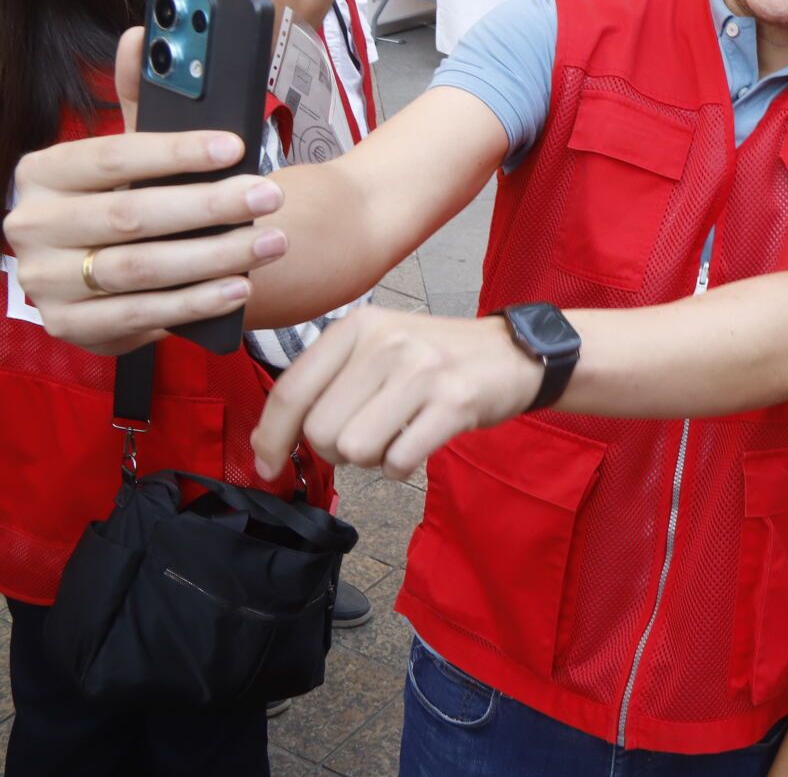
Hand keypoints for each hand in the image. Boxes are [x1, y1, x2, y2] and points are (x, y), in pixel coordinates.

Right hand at [1, 30, 287, 356]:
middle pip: (131, 217)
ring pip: (141, 269)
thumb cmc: (123, 198)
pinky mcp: (72, 326)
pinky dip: (196, 302)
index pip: (111, 157)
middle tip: (269, 195)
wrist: (96, 277)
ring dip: (214, 257)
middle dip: (209, 206)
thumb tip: (141, 34)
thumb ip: (136, 97)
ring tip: (270, 242)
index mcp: (44, 174)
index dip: (174, 151)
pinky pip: (142, 315)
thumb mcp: (128, 152)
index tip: (234, 145)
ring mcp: (47, 282)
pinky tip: (239, 286)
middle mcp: (33, 227)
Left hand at [252, 305, 542, 482]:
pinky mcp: (454, 402)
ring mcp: (422, 371)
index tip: (269, 465)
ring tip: (395, 437)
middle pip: (320, 430)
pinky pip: (399, 460)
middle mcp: (386, 343)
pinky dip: (401, 467)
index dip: (270, 438)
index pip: (291, 391)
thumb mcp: (378, 347)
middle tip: (366, 437)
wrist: (513, 353)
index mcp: (358, 326)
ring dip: (371, 459)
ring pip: (355, 449)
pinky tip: (417, 447)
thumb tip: (269, 442)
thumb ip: (327, 383)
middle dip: (336, 450)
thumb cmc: (435, 358)